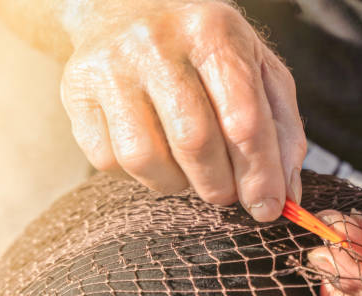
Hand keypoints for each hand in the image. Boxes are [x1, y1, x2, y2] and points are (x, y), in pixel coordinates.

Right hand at [60, 0, 304, 220]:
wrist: (132, 9)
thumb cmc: (207, 50)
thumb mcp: (259, 70)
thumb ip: (282, 130)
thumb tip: (286, 194)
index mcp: (213, 34)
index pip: (242, 120)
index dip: (259, 175)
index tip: (267, 208)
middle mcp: (156, 46)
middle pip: (194, 142)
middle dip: (219, 186)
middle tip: (227, 194)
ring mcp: (110, 68)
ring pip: (145, 158)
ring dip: (178, 184)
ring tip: (192, 171)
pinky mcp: (76, 92)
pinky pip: (108, 161)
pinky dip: (142, 174)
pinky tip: (159, 155)